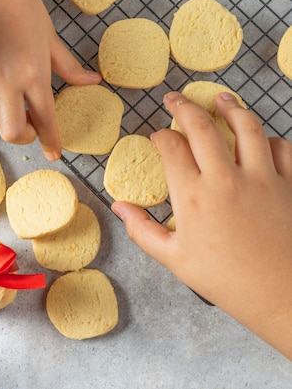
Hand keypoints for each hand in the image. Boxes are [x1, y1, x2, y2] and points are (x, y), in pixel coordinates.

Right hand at [0, 0, 100, 160]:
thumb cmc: (21, 6)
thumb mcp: (51, 36)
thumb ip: (68, 66)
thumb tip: (92, 81)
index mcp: (33, 73)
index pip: (45, 118)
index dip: (50, 141)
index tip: (54, 154)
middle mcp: (6, 82)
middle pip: (11, 131)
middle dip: (24, 137)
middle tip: (30, 125)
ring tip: (7, 112)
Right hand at [112, 91, 291, 359]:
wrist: (279, 294)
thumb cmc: (224, 279)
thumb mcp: (174, 259)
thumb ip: (142, 230)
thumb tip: (119, 207)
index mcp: (192, 196)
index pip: (170, 148)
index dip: (159, 136)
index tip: (156, 137)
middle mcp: (225, 178)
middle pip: (201, 126)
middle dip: (184, 107)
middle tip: (175, 98)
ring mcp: (261, 178)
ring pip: (246, 127)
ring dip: (230, 107)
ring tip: (221, 98)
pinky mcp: (288, 184)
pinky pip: (281, 148)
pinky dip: (269, 138)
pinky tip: (260, 138)